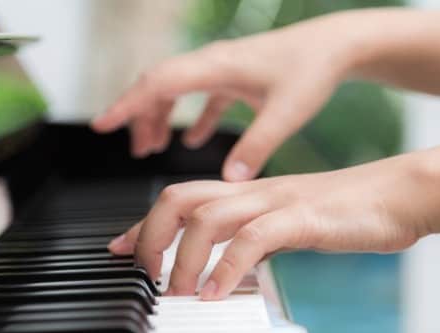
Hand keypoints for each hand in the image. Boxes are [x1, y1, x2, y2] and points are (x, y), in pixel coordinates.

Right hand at [91, 15, 363, 180]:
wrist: (338, 44)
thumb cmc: (314, 71)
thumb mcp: (285, 114)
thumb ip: (257, 147)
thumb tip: (229, 180)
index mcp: (217, 67)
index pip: (159, 82)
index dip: (127, 104)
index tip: (101, 125)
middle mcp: (213, 63)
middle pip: (160, 85)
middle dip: (140, 115)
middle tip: (135, 150)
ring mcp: (223, 68)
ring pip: (177, 89)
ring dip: (161, 116)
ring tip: (153, 148)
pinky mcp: (237, 76)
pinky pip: (202, 96)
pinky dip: (191, 118)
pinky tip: (191, 139)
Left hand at [108, 154, 428, 299]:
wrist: (399, 193)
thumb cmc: (348, 212)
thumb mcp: (290, 225)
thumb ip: (256, 240)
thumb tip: (229, 268)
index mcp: (249, 194)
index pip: (182, 200)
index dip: (144, 224)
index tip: (119, 249)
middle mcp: (255, 192)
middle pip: (180, 198)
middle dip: (149, 235)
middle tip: (142, 274)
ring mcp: (278, 201)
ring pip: (209, 217)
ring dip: (183, 258)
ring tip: (176, 293)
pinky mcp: (304, 217)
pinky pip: (254, 238)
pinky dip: (228, 267)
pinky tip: (218, 294)